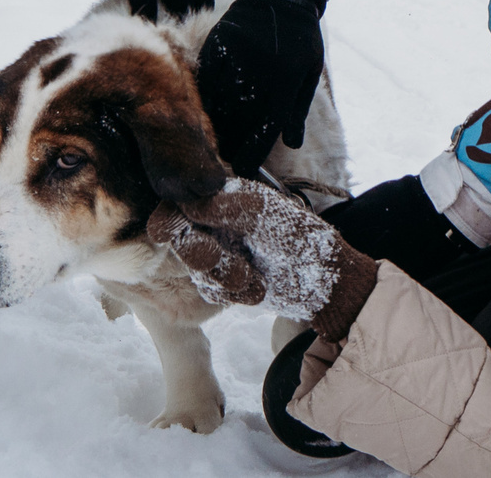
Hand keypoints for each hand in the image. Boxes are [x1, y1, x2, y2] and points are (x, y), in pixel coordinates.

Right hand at [147, 178, 378, 338]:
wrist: (322, 282)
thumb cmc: (299, 237)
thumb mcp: (265, 214)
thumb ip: (227, 207)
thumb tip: (190, 204)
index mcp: (225, 198)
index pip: (183, 202)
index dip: (170, 216)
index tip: (169, 231)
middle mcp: (217, 224)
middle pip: (181, 239)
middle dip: (200, 253)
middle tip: (218, 257)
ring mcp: (220, 254)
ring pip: (197, 270)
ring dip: (224, 276)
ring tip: (252, 277)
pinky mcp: (225, 283)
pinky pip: (211, 291)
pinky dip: (234, 292)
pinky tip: (257, 288)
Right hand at [195, 0, 326, 175]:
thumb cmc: (300, 38)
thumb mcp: (309, 72)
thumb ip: (299, 109)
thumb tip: (294, 144)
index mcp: (286, 82)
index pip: (265, 129)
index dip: (251, 153)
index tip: (241, 169)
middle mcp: (260, 72)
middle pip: (239, 120)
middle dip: (231, 143)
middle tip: (222, 159)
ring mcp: (237, 57)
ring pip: (219, 102)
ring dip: (215, 124)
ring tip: (212, 139)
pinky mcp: (219, 44)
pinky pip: (206, 79)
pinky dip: (204, 96)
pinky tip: (204, 108)